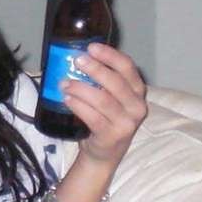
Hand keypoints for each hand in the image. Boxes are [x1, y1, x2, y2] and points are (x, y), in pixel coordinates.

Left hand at [60, 42, 146, 167]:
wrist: (104, 154)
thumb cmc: (105, 120)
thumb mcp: (111, 98)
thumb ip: (103, 81)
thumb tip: (79, 58)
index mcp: (138, 91)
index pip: (127, 67)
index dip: (110, 55)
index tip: (91, 47)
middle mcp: (137, 106)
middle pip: (115, 82)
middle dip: (94, 69)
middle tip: (76, 61)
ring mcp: (126, 123)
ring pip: (102, 99)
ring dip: (80, 88)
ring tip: (64, 83)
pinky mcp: (111, 136)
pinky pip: (92, 117)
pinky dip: (78, 105)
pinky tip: (67, 99)